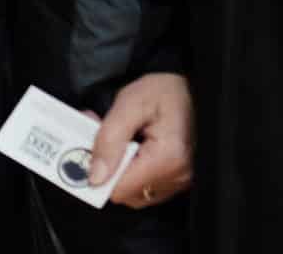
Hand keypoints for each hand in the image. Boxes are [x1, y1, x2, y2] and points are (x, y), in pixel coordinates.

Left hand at [86, 72, 193, 208]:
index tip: (90, 146)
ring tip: (118, 140)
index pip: (119, 188)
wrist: (192, 89)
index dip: (98, 170)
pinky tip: (131, 148)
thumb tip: (95, 175)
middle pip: (124, 192)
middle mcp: (178, 176)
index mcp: (168, 158)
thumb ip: (109, 138)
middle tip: (102, 135)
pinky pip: (145, 187)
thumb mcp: (131, 103)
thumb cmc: (166, 92)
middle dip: (107, 166)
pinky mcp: (176, 180)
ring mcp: (179, 181)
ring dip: (118, 169)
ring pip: (133, 193)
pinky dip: (132, 171)